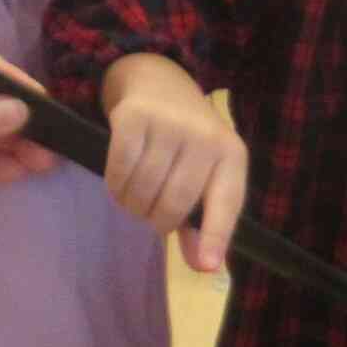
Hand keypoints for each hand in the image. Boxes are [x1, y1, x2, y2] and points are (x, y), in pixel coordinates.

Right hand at [100, 55, 247, 271]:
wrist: (157, 79)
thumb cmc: (185, 138)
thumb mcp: (204, 172)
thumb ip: (202, 221)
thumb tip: (203, 266)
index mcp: (232, 155)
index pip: (227, 202)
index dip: (217, 236)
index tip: (207, 265)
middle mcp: (205, 137)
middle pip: (174, 204)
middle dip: (155, 221)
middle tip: (149, 214)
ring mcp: (170, 125)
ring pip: (143, 190)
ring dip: (131, 205)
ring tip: (135, 196)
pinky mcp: (133, 117)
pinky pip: (118, 170)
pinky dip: (115, 185)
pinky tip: (120, 181)